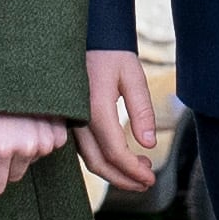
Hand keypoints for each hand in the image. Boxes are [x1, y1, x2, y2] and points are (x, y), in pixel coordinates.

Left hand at [0, 112, 69, 196]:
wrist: (25, 72)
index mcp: (1, 150)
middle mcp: (25, 150)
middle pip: (12, 177)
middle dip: (3, 165)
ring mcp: (45, 144)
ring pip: (29, 163)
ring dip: (22, 153)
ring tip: (15, 129)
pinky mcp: (60, 137)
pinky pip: (47, 151)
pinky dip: (39, 142)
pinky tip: (32, 125)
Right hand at [75, 49, 160, 193]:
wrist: (84, 37)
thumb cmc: (111, 54)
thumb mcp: (132, 75)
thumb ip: (142, 110)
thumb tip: (148, 144)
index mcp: (95, 108)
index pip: (115, 152)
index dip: (133, 171)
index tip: (151, 178)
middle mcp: (77, 119)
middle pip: (99, 164)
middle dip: (124, 179)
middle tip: (146, 182)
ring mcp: (68, 121)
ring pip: (88, 160)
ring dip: (114, 172)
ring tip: (140, 171)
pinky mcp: (67, 121)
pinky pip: (83, 149)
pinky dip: (102, 161)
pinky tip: (121, 158)